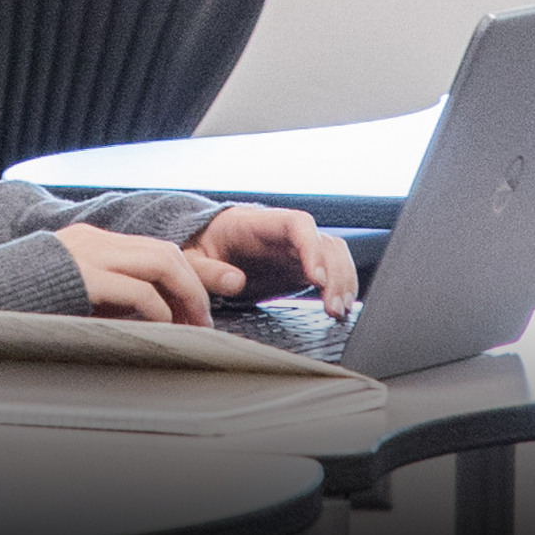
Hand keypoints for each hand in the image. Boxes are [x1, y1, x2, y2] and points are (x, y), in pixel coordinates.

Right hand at [54, 223, 243, 325]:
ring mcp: (87, 255)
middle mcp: (93, 240)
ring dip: (185, 296)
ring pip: (160, 263)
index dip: (188, 272)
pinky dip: (158, 310)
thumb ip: (104, 295)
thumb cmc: (18, 303)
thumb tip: (147, 316)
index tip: (207, 298)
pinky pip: (137, 291)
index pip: (154, 248)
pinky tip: (163, 328)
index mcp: (91, 240)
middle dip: (196, 284)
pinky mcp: (81, 278)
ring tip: (194, 325)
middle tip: (206, 319)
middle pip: (166, 252)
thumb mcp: (70, 292)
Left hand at [183, 206, 358, 318]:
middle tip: (332, 307)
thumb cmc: (200, 247)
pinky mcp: (299, 265)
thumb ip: (209, 271)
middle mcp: (283, 233)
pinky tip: (338, 306)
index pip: (297, 223)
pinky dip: (340, 285)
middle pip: (323, 241)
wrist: (205, 244)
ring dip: (342, 281)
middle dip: (334, 274)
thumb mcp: (192, 259)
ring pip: (333, 254)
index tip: (315, 278)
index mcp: (256, 223)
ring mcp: (294, 248)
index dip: (312, 248)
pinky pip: (330, 268)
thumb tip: (235, 281)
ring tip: (338, 311)